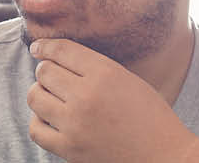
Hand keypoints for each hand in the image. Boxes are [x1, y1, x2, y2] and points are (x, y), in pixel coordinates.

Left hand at [26, 39, 198, 162]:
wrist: (163, 153)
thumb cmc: (150, 115)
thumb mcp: (128, 79)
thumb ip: (94, 67)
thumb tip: (55, 58)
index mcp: (105, 73)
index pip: (61, 50)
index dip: (45, 46)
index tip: (38, 48)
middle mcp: (87, 96)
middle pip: (44, 72)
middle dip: (46, 71)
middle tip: (54, 77)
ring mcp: (75, 124)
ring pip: (35, 97)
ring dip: (40, 93)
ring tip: (52, 97)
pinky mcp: (69, 148)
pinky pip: (36, 129)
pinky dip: (39, 121)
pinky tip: (50, 118)